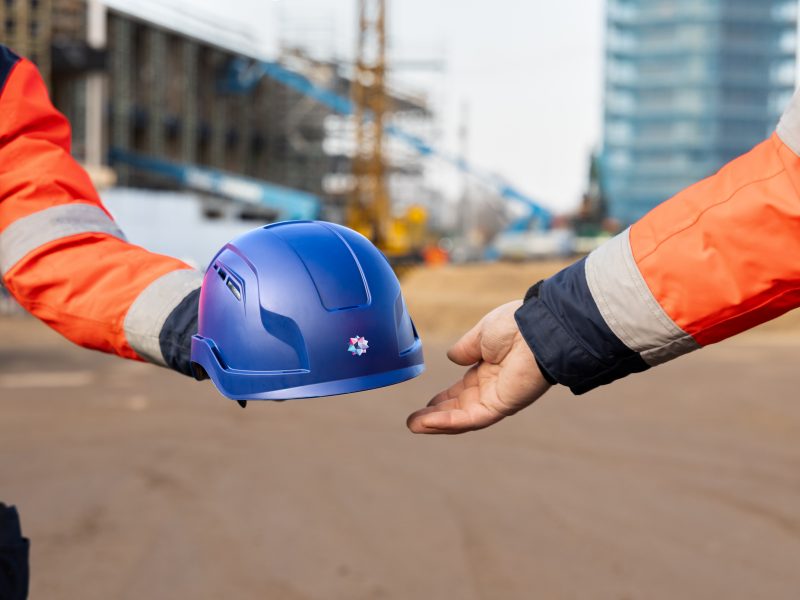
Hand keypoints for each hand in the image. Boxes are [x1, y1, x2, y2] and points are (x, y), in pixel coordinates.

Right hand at [407, 301, 550, 433]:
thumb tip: (452, 356)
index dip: (444, 399)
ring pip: (463, 418)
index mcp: (489, 369)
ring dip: (437, 423)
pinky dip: (448, 421)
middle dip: (436, 415)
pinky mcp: (502, 406)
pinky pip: (471, 419)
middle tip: (413, 422)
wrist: (536, 327)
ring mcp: (498, 398)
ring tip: (413, 426)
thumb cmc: (515, 325)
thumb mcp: (481, 334)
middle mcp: (494, 387)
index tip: (427, 403)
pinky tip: (427, 421)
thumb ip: (466, 348)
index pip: (463, 390)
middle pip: (460, 408)